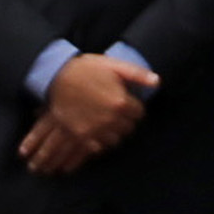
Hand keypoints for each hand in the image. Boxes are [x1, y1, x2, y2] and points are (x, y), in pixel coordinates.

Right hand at [40, 50, 157, 159]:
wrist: (57, 77)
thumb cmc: (86, 69)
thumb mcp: (113, 65)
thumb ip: (137, 74)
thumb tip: (157, 82)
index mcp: (120, 103)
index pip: (139, 114)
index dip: (134, 108)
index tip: (128, 104)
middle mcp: (110, 120)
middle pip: (128, 129)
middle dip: (125, 121)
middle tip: (117, 113)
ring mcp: (95, 130)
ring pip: (115, 140)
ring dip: (113, 133)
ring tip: (106, 122)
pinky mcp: (81, 136)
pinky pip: (97, 148)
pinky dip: (98, 142)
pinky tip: (95, 132)